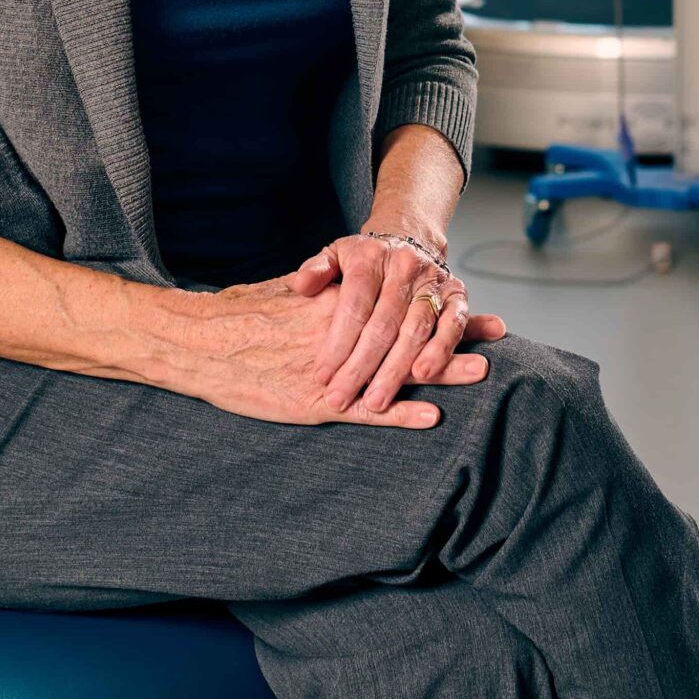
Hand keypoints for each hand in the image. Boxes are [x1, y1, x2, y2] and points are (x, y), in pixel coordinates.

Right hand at [182, 272, 491, 428]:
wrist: (202, 342)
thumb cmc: (240, 316)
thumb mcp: (286, 293)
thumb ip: (318, 289)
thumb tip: (338, 280)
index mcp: (339, 305)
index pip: (399, 302)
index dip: (438, 303)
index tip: (473, 301)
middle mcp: (345, 334)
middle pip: (409, 331)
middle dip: (454, 333)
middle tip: (497, 331)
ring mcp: (335, 371)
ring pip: (397, 369)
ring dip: (441, 372)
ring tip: (483, 372)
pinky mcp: (318, 402)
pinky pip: (367, 410)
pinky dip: (400, 414)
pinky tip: (431, 417)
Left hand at [289, 233, 508, 413]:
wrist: (409, 237)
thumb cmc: (365, 257)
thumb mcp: (335, 254)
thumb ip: (317, 270)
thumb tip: (301, 285)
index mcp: (370, 257)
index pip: (353, 306)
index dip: (338, 344)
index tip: (322, 376)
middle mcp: (404, 267)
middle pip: (382, 324)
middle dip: (360, 367)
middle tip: (341, 398)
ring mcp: (432, 282)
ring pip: (415, 330)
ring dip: (395, 369)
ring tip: (376, 400)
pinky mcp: (457, 295)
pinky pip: (453, 325)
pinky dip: (440, 351)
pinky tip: (424, 374)